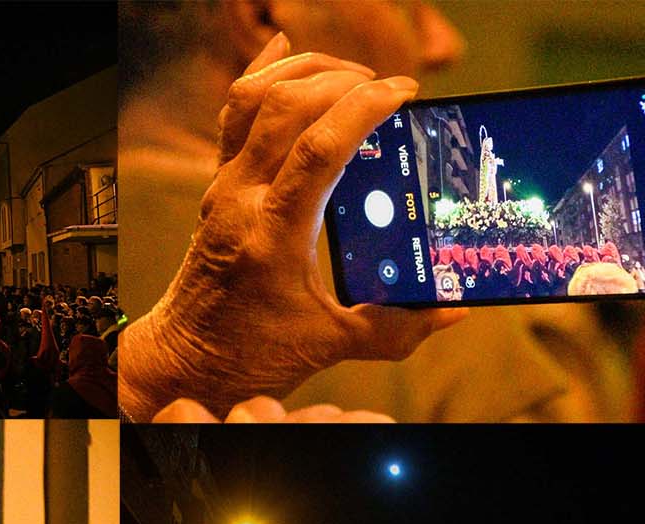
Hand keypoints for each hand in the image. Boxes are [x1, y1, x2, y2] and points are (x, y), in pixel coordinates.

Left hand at [118, 32, 466, 421]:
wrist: (190, 355)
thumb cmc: (256, 352)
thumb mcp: (332, 345)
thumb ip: (395, 329)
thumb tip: (455, 311)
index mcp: (273, 235)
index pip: (317, 149)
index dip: (364, 108)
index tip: (404, 93)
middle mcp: (241, 199)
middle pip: (284, 108)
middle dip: (342, 81)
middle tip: (389, 89)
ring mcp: (223, 187)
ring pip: (253, 98)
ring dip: (306, 71)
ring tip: (354, 74)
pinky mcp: (218, 184)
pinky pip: (234, 113)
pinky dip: (262, 73)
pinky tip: (288, 47)